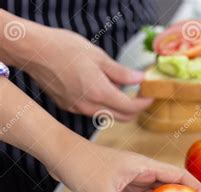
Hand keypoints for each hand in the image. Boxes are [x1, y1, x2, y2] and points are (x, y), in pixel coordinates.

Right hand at [0, 10, 152, 120]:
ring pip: (107, 116)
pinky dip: (104, 105)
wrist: (33, 51)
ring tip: (122, 90)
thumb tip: (140, 80)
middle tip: (140, 95)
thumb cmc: (64, 48)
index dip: (144, 104)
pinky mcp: (69, 107)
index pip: (130, 108)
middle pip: (122, 118)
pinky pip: (93, 111)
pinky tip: (102, 90)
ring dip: (119, 108)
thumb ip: (121, 72)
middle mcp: (89, 106)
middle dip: (135, 109)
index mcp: (99, 92)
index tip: (150, 96)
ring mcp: (77, 109)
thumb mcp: (98, 56)